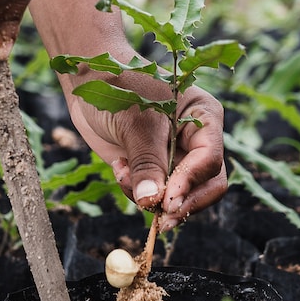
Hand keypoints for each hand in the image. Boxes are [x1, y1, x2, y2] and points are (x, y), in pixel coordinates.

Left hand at [65, 71, 228, 231]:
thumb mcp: (136, 123)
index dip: (192, 182)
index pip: (210, 159)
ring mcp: (176, 157)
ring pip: (180, 196)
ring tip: (123, 173)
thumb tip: (152, 201)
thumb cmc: (118, 87)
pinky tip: (118, 167)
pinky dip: (136, 191)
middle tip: (161, 219)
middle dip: (182, 202)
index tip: (169, 199)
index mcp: (203, 117)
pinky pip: (155, 195)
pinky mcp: (154, 169)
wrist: (88, 81)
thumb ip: (147, 163)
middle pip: (208, 184)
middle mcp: (196, 140)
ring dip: (152, 197)